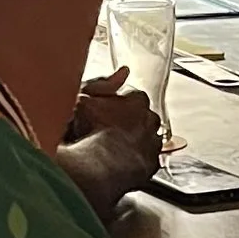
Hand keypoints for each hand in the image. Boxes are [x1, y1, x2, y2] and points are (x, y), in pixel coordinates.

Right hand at [58, 69, 162, 224]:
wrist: (99, 164)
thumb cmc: (92, 130)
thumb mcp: (85, 98)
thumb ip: (103, 83)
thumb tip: (123, 72)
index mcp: (137, 100)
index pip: (132, 96)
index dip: (117, 104)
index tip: (106, 111)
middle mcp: (151, 120)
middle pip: (141, 117)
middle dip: (128, 122)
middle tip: (108, 130)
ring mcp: (153, 143)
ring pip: (145, 138)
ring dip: (133, 142)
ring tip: (113, 149)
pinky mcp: (152, 165)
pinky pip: (145, 160)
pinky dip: (135, 161)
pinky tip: (120, 164)